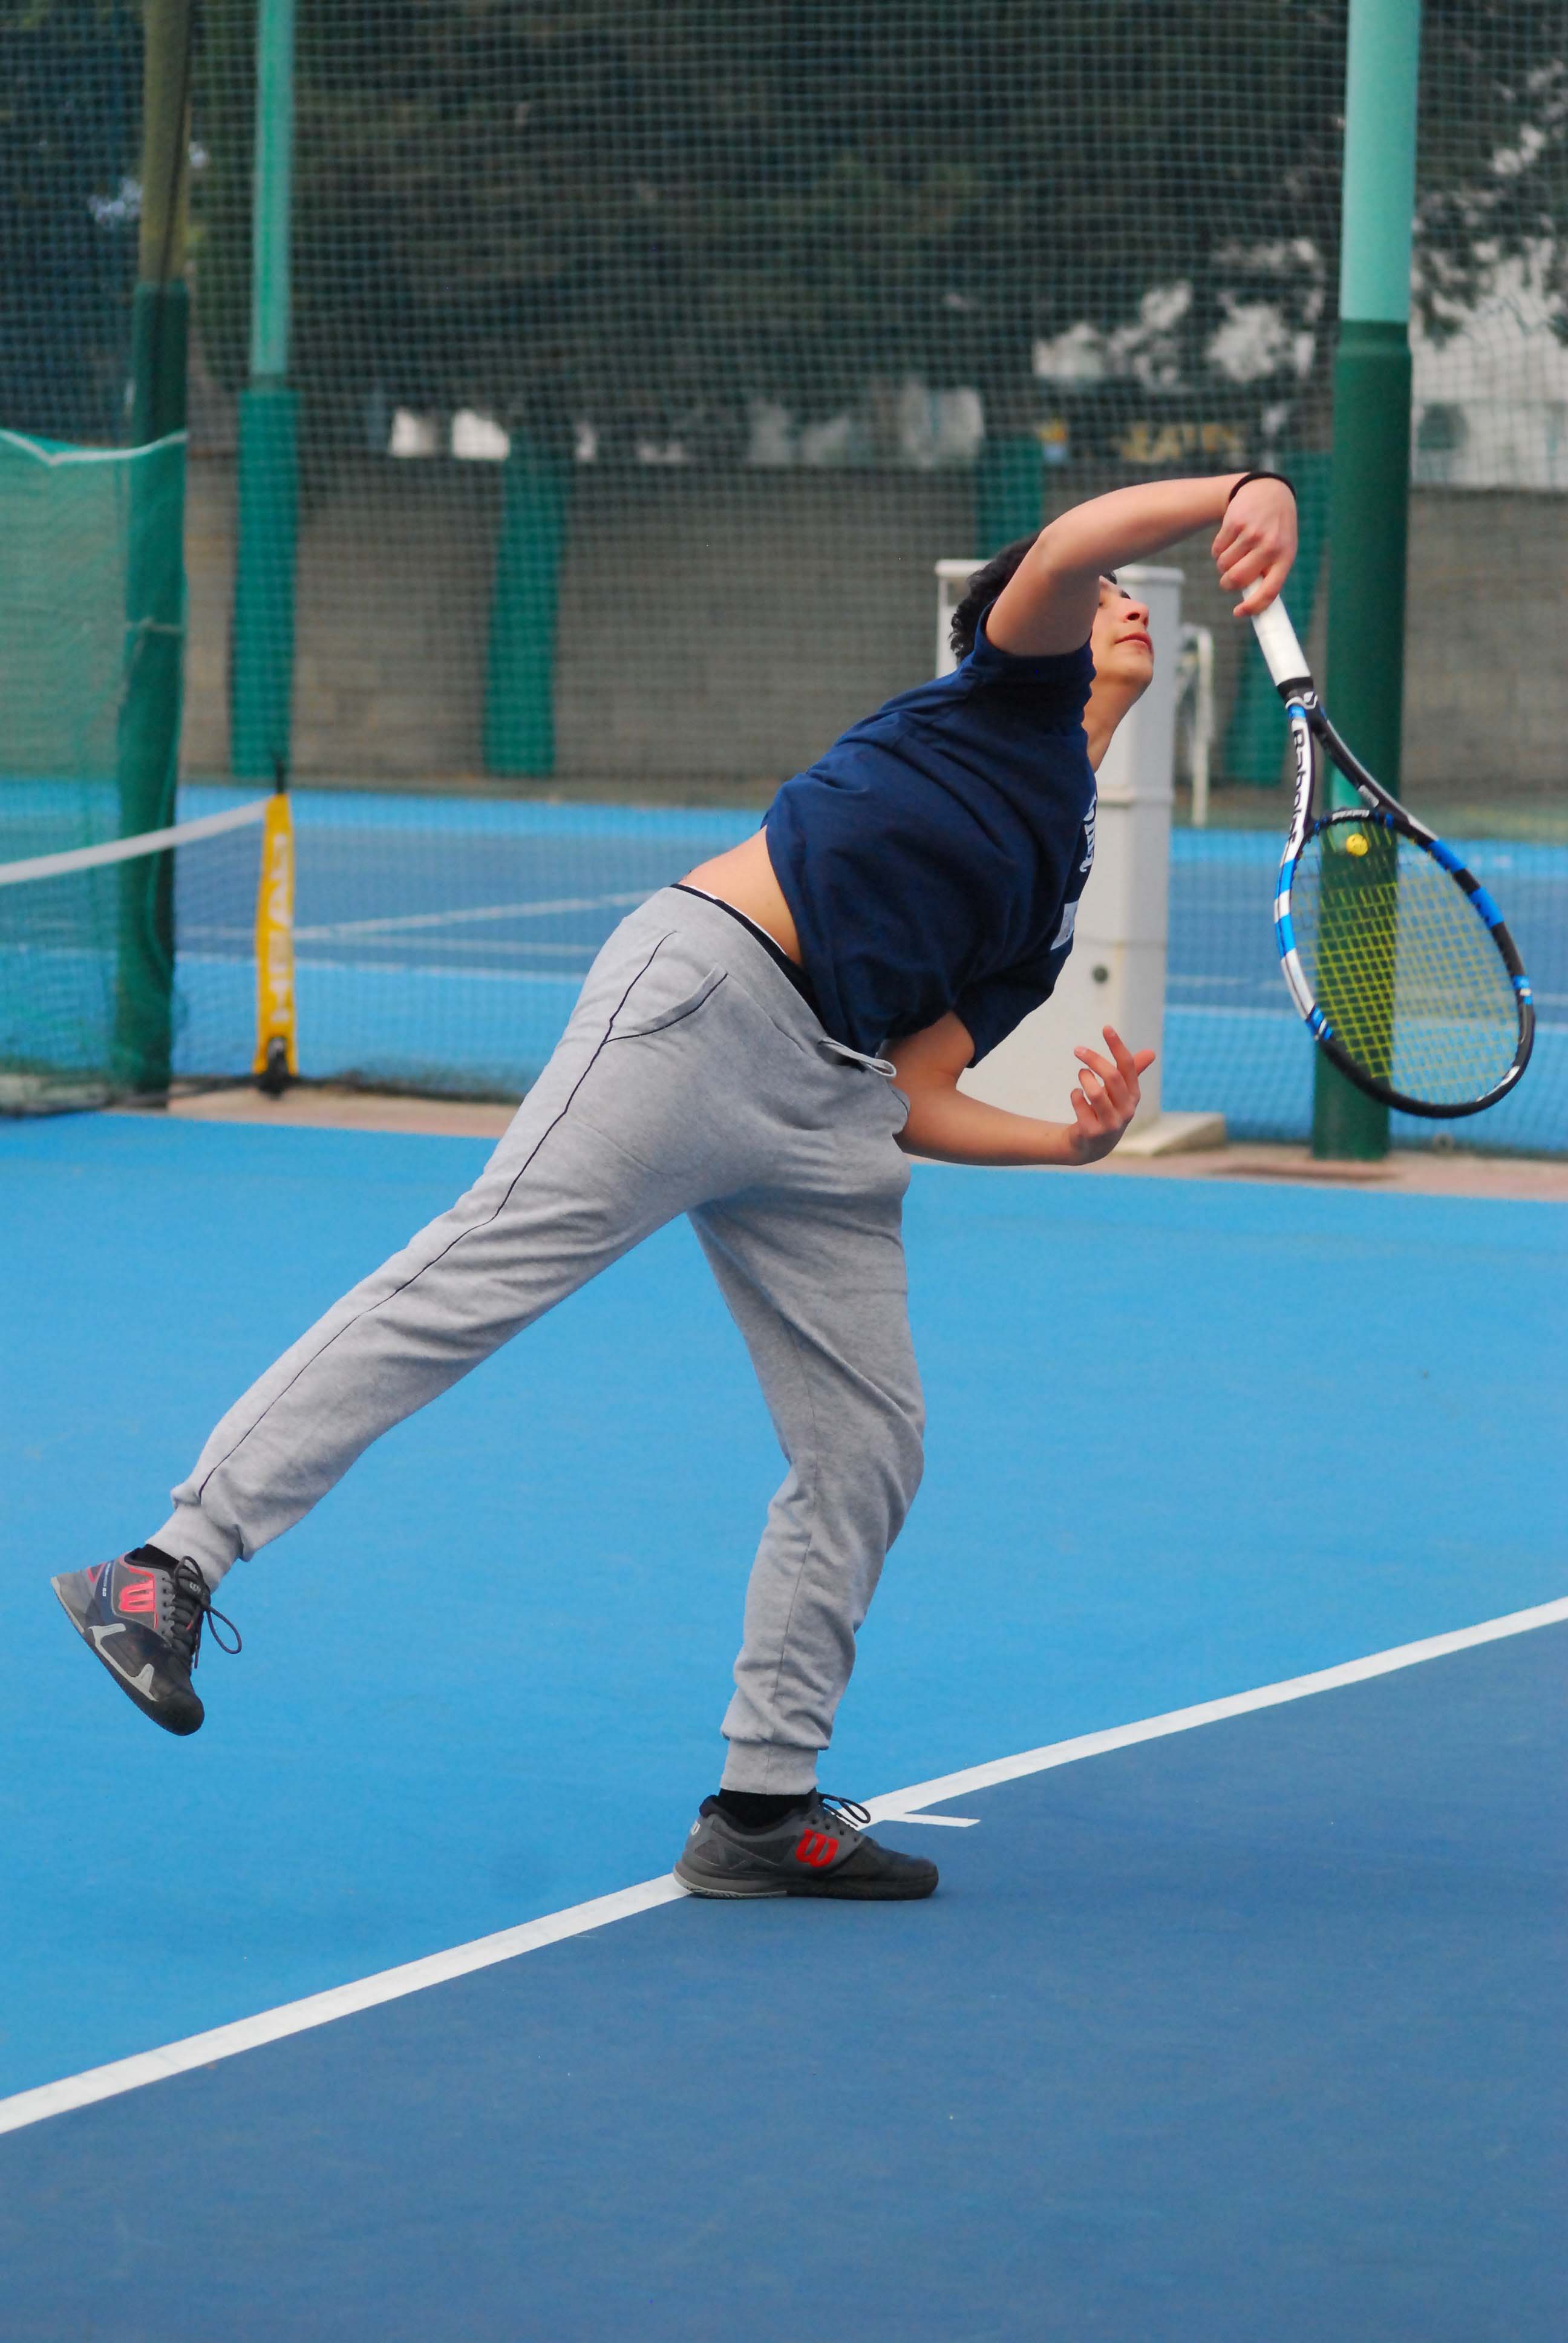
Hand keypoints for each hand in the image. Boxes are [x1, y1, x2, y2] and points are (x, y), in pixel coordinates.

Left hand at [1067, 1026, 1155, 1162]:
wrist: (1092, 1145)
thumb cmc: (1107, 1110)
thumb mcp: (1119, 1092)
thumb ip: (1132, 1072)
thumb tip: (1152, 1052)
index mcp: (1133, 1095)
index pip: (1128, 1066)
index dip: (1117, 1046)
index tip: (1105, 1027)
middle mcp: (1127, 1109)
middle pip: (1112, 1077)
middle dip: (1094, 1059)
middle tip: (1078, 1049)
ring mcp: (1111, 1123)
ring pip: (1096, 1092)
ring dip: (1084, 1078)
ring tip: (1081, 1075)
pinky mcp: (1093, 1133)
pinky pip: (1080, 1105)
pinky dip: (1075, 1095)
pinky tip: (1077, 1096)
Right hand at [1212, 478, 1296, 617]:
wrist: (1268, 493)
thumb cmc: (1274, 531)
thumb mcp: (1281, 550)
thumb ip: (1268, 574)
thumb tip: (1251, 605)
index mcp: (1284, 558)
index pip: (1269, 591)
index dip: (1252, 607)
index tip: (1238, 613)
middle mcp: (1270, 546)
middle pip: (1237, 579)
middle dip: (1227, 583)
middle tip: (1228, 579)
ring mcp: (1252, 533)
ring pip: (1223, 565)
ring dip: (1223, 564)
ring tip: (1234, 551)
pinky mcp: (1235, 522)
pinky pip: (1216, 550)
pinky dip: (1218, 550)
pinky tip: (1230, 538)